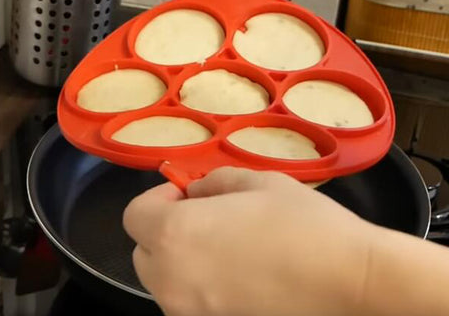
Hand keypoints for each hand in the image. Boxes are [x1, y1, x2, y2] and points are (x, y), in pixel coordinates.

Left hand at [123, 167, 372, 315]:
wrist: (351, 284)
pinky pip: (190, 304)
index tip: (185, 194)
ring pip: (165, 282)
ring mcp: (190, 314)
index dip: (157, 199)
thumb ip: (213, 182)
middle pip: (143, 253)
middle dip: (165, 231)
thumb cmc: (301, 223)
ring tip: (225, 249)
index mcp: (176, 235)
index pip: (134, 216)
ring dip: (181, 261)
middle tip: (204, 219)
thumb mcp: (257, 182)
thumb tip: (194, 193)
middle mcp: (171, 282)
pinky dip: (200, 288)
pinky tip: (240, 278)